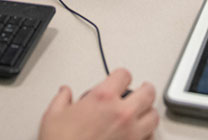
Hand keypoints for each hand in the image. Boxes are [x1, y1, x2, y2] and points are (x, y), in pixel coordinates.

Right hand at [38, 68, 158, 139]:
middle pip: (147, 93)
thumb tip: (65, 93)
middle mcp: (121, 113)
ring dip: (148, 113)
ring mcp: (131, 134)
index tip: (120, 79)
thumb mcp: (53, 115)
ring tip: (143, 112)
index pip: (124, 75)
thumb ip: (62, 99)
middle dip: (145, 90)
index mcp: (103, 98)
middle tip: (142, 90)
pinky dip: (147, 135)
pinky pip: (150, 139)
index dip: (121, 76)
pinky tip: (141, 134)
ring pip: (154, 117)